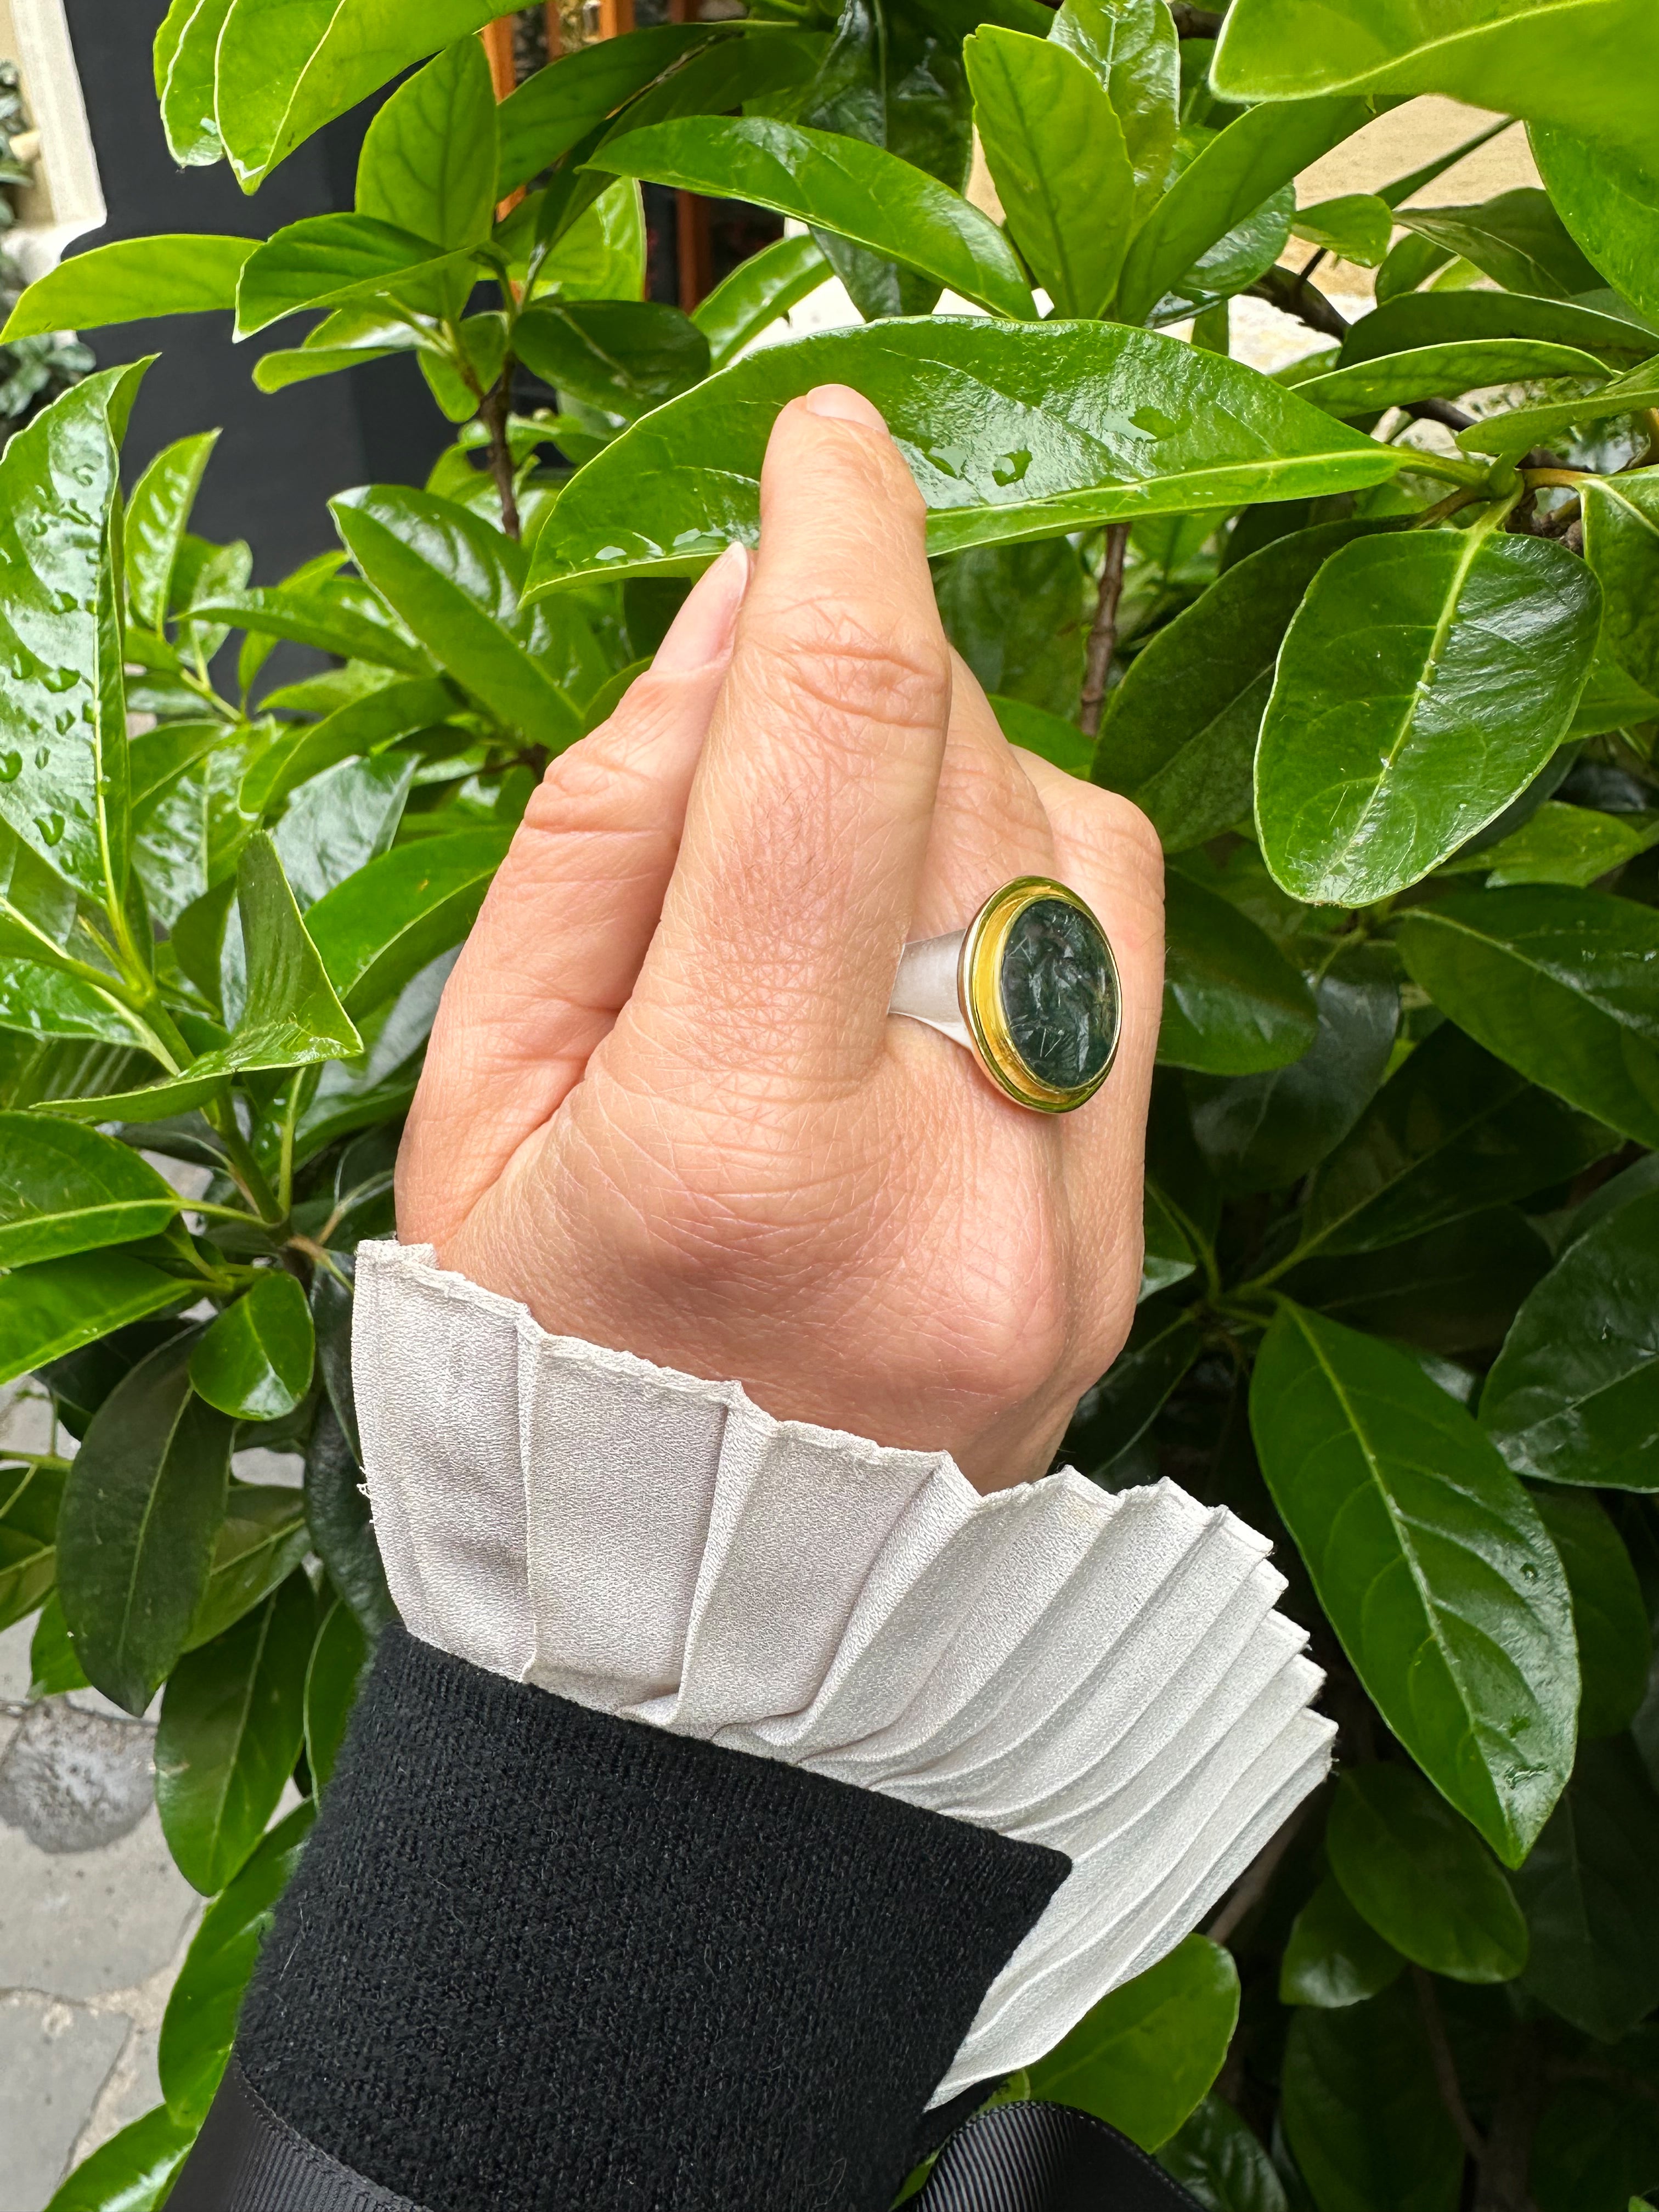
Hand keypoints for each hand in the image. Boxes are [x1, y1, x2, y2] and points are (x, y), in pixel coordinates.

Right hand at [397, 387, 1163, 1491]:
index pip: (832, 739)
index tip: (830, 431)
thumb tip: (742, 608)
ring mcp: (1062, 1234)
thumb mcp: (487, 1092)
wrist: (691, 1619)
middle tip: (761, 743)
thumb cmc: (545, 1355)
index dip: (844, 538)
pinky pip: (1124, 969)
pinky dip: (1027, 896)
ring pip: (1077, 849)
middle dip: (870, 685)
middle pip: (963, 775)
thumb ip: (611, 830)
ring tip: (829, 885)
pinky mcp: (1122, 1254)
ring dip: (958, 784)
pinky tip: (920, 962)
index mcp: (732, 1144)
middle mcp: (939, 1187)